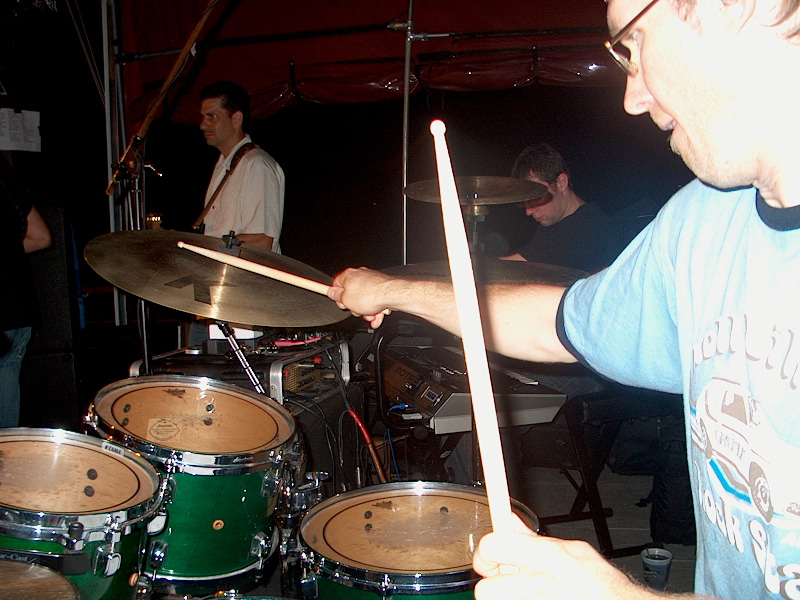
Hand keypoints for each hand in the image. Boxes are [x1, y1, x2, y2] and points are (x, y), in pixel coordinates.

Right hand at [327, 267, 393, 327]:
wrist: (392, 295)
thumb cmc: (371, 295)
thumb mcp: (346, 299)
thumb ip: (336, 296)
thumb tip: (331, 292)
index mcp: (348, 276)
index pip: (336, 284)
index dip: (336, 296)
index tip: (337, 301)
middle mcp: (360, 276)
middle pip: (351, 295)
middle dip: (354, 307)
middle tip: (356, 310)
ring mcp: (372, 282)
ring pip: (364, 301)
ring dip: (365, 312)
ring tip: (370, 315)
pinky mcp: (381, 289)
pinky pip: (374, 302)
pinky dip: (375, 311)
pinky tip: (376, 318)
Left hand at [473, 521, 649, 599]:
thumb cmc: (600, 585)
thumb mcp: (572, 552)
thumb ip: (534, 540)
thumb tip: (508, 519)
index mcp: (548, 556)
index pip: (492, 546)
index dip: (485, 554)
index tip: (488, 558)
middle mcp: (540, 584)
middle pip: (486, 590)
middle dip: (494, 588)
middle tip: (507, 585)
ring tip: (529, 597)